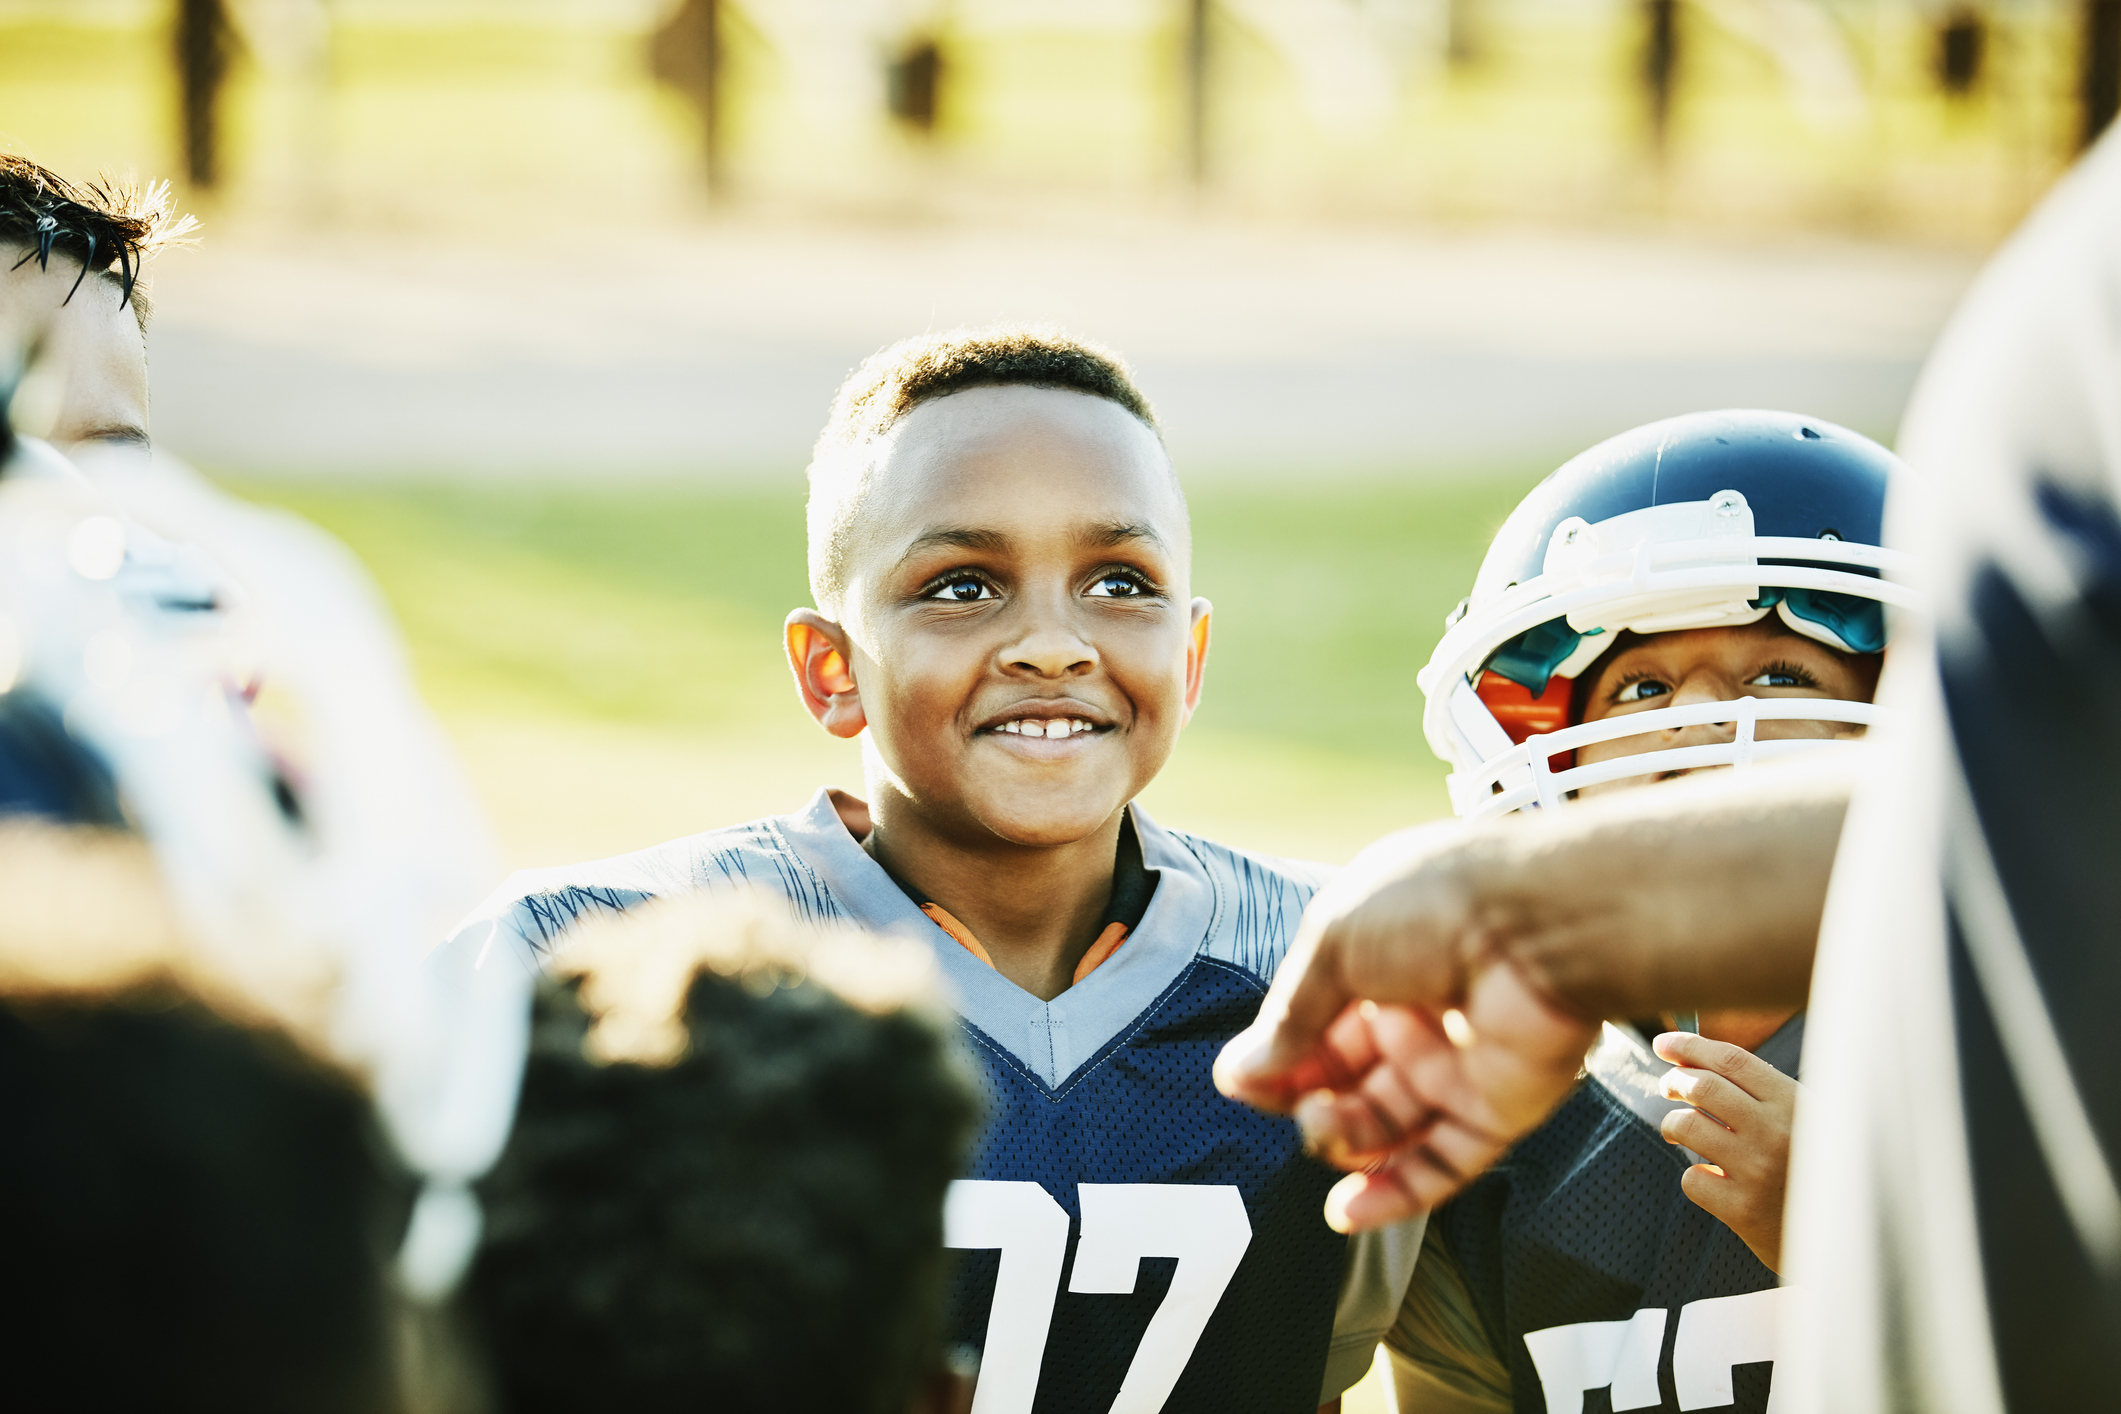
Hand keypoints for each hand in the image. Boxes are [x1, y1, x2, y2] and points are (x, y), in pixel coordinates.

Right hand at [1213, 825, 1596, 1231]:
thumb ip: (1290, 1016)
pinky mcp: (1500, 1109)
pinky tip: (1347, 1209)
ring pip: (1388, 1125)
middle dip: (1308, 1098)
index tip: (1243, 1082)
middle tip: (1286, 1104)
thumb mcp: (1334, 943)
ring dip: (1343, 1139)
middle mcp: (1419, 1012)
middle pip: (1348, 1078)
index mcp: (1380, 958)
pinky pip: (1442, 1163)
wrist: (1541, 923)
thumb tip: (1241, 1073)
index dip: (1280, 1055)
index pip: (1316, 1023)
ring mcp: (1460, 1063)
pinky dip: (1394, 1195)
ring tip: (1321, 1130)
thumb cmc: (1438, 904)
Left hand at [1653, 1031, 1797, 1272]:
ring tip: (1678, 1130)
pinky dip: (1694, 1175)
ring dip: (1673, 1124)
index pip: (1732, 1060)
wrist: (1845, 1238)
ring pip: (1687, 1126)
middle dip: (1674, 1081)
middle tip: (1668, 1087)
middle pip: (1702, 1086)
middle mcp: (1776, 1132)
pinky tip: (1711, 1178)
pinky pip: (1692, 1178)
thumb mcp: (1805, 1119)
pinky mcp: (1743, 1210)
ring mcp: (1758, 1172)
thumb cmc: (1814, 1167)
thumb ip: (1760, 1090)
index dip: (1691, 1047)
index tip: (1665, 1044)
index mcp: (1795, 1103)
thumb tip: (1691, 1055)